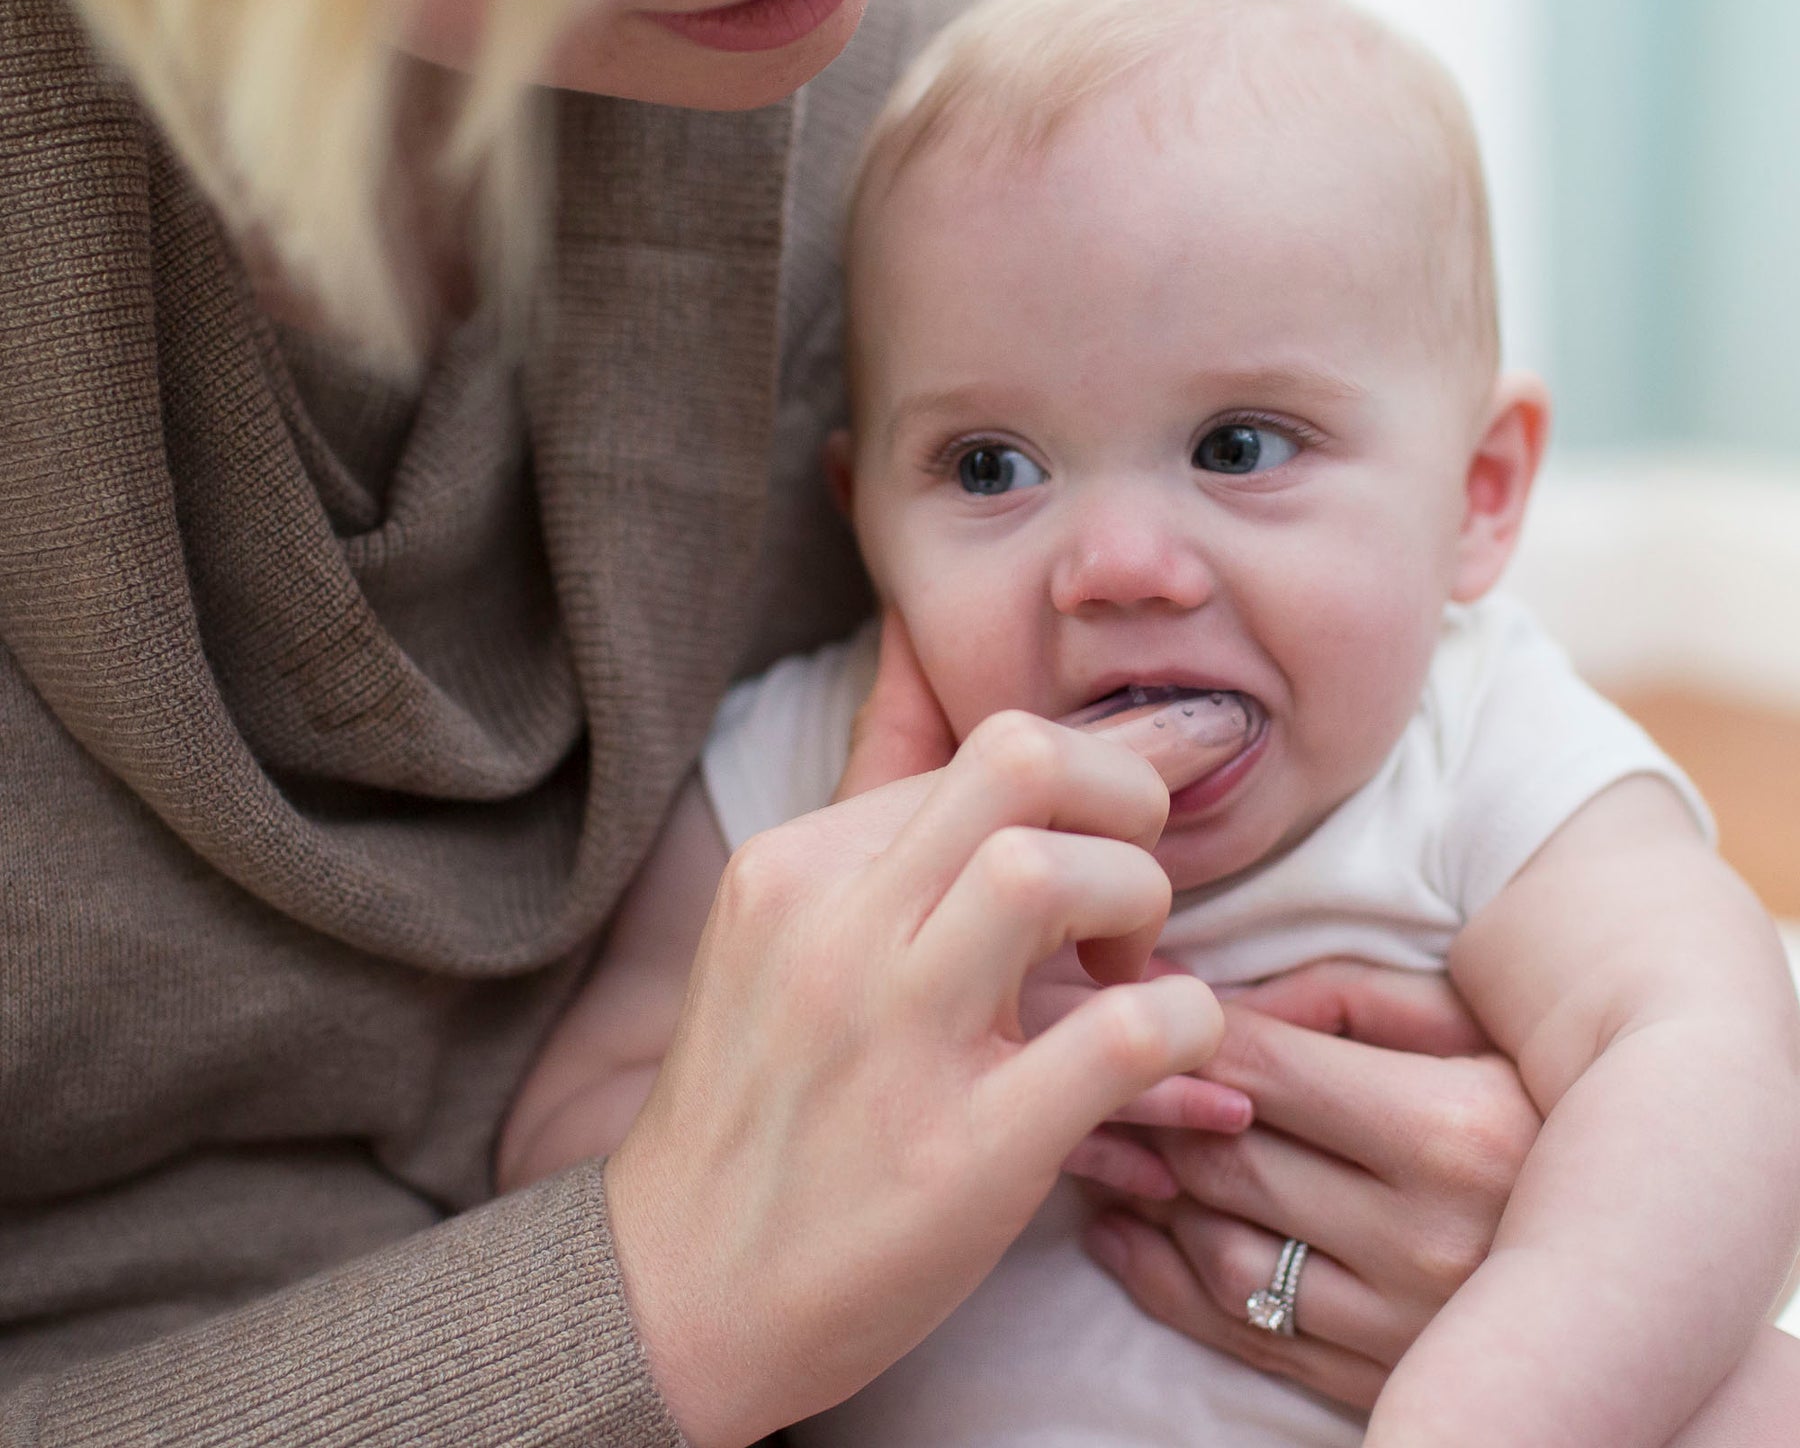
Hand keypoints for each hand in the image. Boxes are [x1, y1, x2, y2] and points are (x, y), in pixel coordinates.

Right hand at [605, 702, 1241, 1447]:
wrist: (681, 1286)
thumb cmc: (764, 1093)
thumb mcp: (785, 922)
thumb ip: (875, 799)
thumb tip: (920, 636)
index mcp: (798, 866)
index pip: (984, 743)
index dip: (1091, 772)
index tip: (1132, 809)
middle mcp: (835, 929)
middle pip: (1022, 759)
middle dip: (1125, 794)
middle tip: (1129, 872)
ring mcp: (894, 1037)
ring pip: (1056, 873)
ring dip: (1140, 903)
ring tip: (1128, 966)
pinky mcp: (960, 1151)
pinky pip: (1120, 1033)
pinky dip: (1184, 1022)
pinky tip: (1167, 1045)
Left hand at [1080, 961, 1540, 1410]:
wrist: (1638, 1240)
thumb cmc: (1527, 1092)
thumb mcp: (1456, 1018)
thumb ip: (1339, 996)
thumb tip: (1212, 1003)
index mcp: (1452, 1130)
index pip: (1261, 1068)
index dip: (1174, 1030)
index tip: (1129, 1005)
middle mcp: (1430, 1240)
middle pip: (1229, 1160)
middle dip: (1141, 1109)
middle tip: (1087, 1069)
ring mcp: (1406, 1328)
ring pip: (1221, 1253)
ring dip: (1144, 1197)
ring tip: (1101, 1146)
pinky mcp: (1383, 1380)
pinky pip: (1241, 1333)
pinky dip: (1162, 1280)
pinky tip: (1121, 1233)